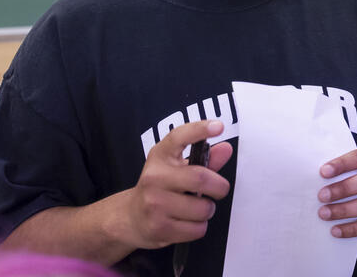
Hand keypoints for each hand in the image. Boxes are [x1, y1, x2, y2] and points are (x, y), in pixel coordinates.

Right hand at [121, 120, 232, 249]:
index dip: (200, 130)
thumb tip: (226, 149)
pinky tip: (187, 222)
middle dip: (219, 187)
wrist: (130, 217)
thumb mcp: (177, 167)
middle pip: (201, 179)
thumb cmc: (159, 188)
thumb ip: (204, 159)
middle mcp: (154, 177)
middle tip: (219, 190)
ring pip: (203, 208)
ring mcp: (154, 204)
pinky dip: (199, 227)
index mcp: (161, 156)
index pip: (179, 137)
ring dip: (208, 210)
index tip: (218, 126)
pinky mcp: (158, 227)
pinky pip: (197, 229)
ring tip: (196, 208)